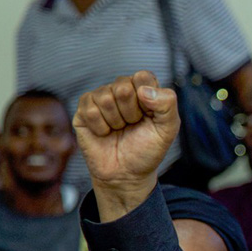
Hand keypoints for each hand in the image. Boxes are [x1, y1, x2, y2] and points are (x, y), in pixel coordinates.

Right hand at [73, 71, 178, 219]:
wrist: (126, 174)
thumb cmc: (147, 150)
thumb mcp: (168, 129)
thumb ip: (167, 104)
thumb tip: (144, 90)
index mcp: (143, 89)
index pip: (143, 76)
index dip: (147, 99)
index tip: (149, 116)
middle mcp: (121, 89)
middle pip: (122, 87)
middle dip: (131, 113)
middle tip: (132, 125)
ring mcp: (101, 98)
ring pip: (105, 98)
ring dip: (115, 122)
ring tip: (119, 130)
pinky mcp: (83, 110)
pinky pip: (89, 109)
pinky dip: (100, 127)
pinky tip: (104, 133)